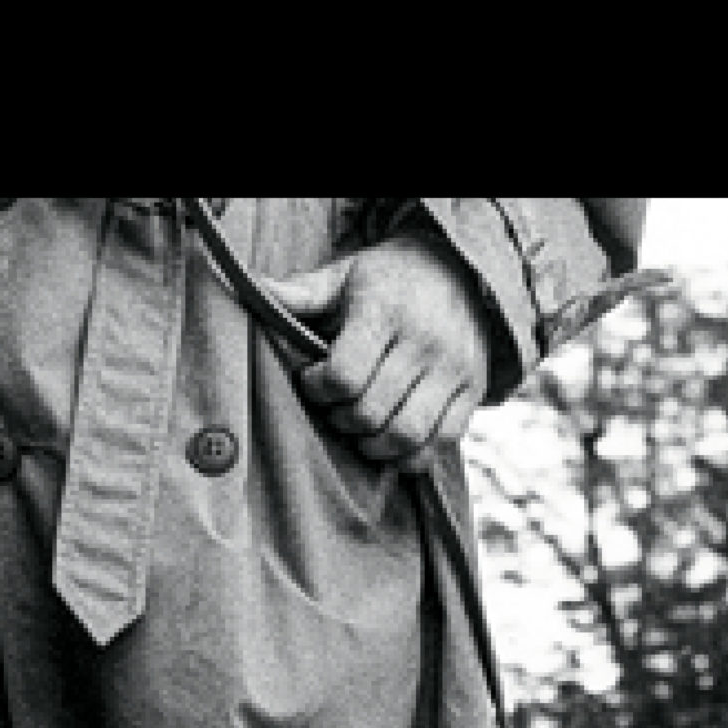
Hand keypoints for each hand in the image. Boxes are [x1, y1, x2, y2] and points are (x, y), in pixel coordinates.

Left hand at [265, 233, 492, 473]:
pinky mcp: (473, 391)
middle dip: (341, 419)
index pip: (344, 375)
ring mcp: (453, 370)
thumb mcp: (344, 276)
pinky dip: (411, 456)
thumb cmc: (389, 280)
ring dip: (373, 445)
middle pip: (371, 412)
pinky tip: (391, 444)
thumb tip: (253, 291)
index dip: (318, 389)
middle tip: (334, 408)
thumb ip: (302, 293)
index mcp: (385, 310)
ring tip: (360, 431)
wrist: (461, 271)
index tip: (311, 380)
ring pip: (406, 435)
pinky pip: (441, 443)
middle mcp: (424, 341)